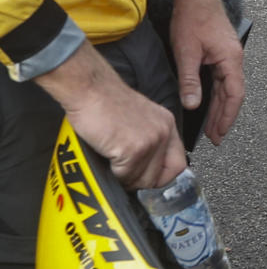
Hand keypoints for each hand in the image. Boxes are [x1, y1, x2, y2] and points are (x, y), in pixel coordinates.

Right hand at [36, 41, 185, 187]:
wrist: (87, 86)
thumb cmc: (104, 99)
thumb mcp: (138, 117)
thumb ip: (149, 139)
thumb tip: (149, 168)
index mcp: (167, 125)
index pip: (178, 165)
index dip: (163, 178)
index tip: (150, 182)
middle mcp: (163, 133)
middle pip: (159, 177)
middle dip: (140, 181)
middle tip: (125, 174)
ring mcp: (150, 142)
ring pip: (142, 180)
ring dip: (125, 178)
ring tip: (113, 164)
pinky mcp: (132, 149)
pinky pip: (125, 176)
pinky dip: (113, 173)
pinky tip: (106, 157)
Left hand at [168, 0, 245, 143]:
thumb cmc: (192, 16)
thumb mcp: (186, 50)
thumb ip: (190, 80)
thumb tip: (192, 106)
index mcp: (231, 61)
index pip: (234, 96)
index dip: (228, 118)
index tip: (220, 134)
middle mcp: (234, 61)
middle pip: (232, 97)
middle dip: (224, 119)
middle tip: (215, 139)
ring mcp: (229, 58)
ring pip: (227, 90)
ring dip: (220, 109)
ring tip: (212, 128)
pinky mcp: (221, 55)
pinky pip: (222, 81)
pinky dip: (217, 96)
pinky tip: (211, 106)